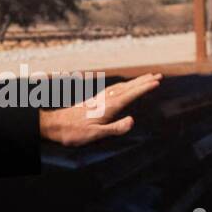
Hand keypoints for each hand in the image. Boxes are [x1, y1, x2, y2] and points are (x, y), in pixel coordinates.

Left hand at [38, 72, 162, 147]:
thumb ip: (114, 128)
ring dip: (135, 82)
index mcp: (108, 107)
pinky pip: (114, 90)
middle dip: (143, 81)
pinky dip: (124, 86)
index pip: (130, 95)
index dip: (144, 88)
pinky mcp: (94, 101)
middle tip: (158, 75)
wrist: (53, 125)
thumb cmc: (74, 133)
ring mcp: (99, 99)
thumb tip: (132, 121)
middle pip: (127, 87)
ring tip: (146, 78)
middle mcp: (104, 100)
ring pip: (121, 87)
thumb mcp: (95, 135)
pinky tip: (124, 87)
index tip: (157, 82)